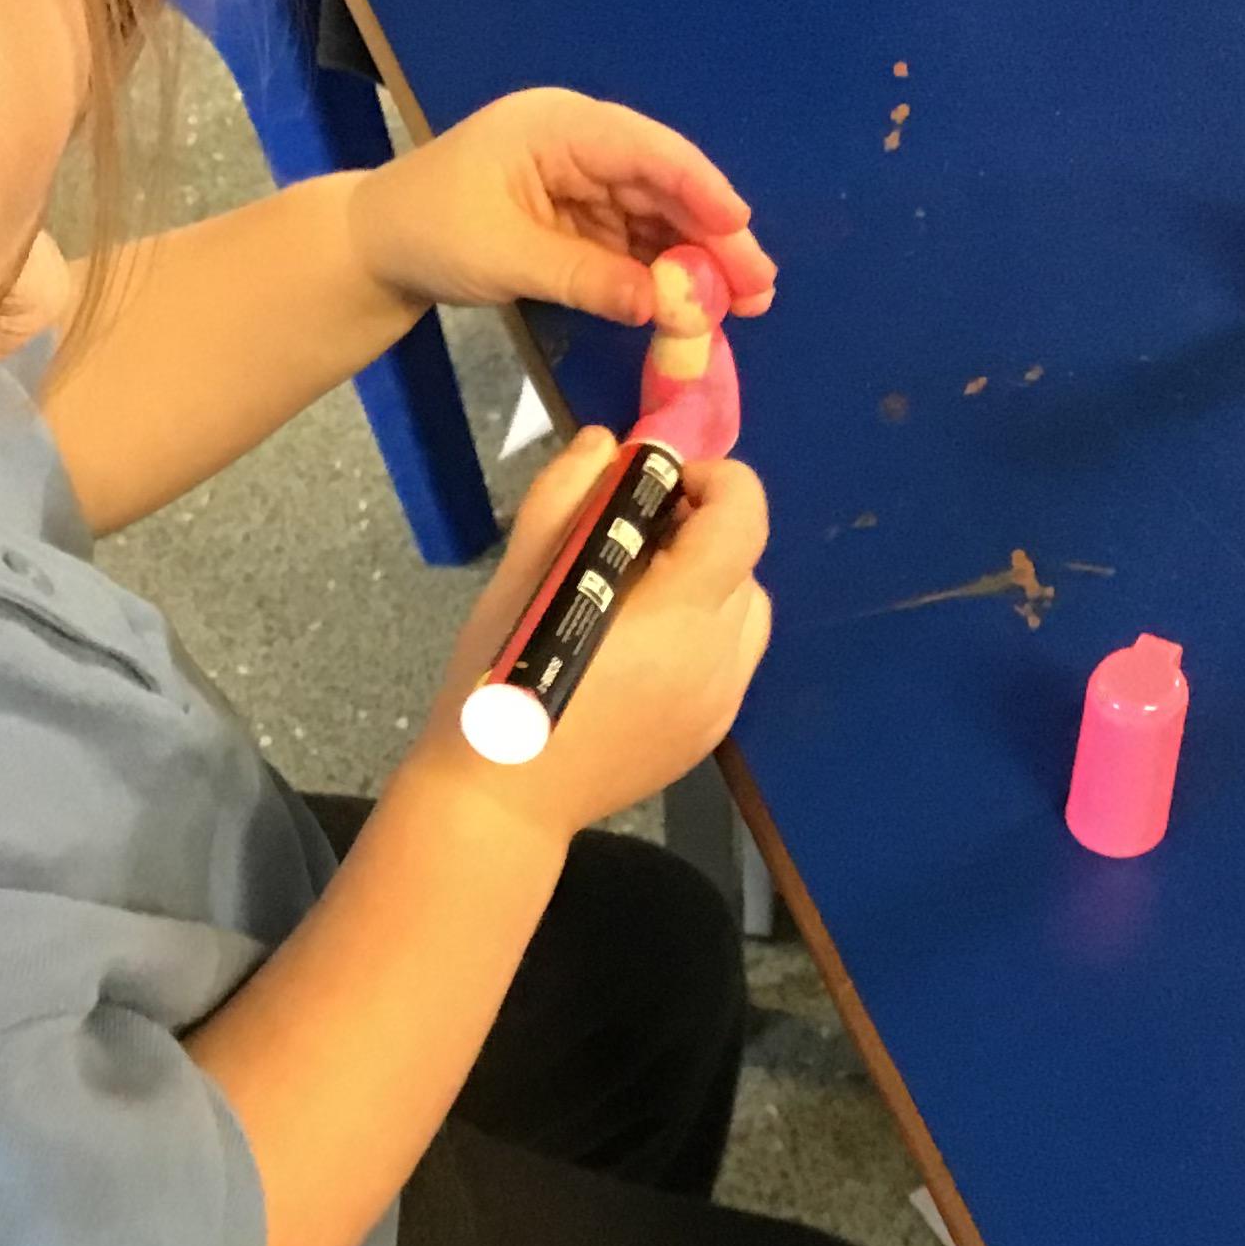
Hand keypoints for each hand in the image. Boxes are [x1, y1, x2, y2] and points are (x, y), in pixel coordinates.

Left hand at [347, 89, 778, 328]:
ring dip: (697, 258)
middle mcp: (578, 143)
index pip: (645, 150)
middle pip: (661, 184)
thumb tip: (663, 306)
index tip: (741, 229)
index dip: (700, 188)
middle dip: (713, 234)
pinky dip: (661, 271)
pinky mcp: (574, 215)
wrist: (372, 247)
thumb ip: (587, 277)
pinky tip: (693, 301)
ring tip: (744, 303)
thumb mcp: (505, 256)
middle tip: (761, 285)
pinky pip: (631, 240)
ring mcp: (579, 180)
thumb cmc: (426, 232)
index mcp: (558, 126)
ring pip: (654, 215)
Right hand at [403, 425, 773, 845]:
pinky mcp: (710, 732)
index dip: (712, 479)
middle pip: (745, 560)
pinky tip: (641, 648)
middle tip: (630, 541)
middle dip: (698, 532)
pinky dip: (703, 633)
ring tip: (638, 597)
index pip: (742, 515)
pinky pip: (731, 659)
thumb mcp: (519, 578)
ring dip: (707, 583)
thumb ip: (566, 497)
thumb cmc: (498, 681)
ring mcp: (719, 701)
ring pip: (746, 611)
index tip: (659, 484)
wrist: (501, 801)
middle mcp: (715, 658)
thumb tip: (608, 444)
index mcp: (675, 614)